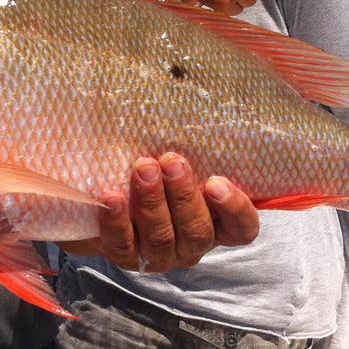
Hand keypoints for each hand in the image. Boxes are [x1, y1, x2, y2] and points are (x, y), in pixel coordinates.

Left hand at [60, 153, 259, 271]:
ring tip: (142, 168)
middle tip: (171, 161)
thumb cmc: (156, 168)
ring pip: (162, 238)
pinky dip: (118, 221)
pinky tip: (112, 197)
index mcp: (215, 222)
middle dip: (183, 195)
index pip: (242, 228)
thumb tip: (192, 91)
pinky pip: (123, 244)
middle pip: (197, 231)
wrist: (106, 196)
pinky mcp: (125, 257)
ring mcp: (160, 255)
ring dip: (152, 202)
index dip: (235, 209)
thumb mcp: (177, 158)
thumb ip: (193, 142)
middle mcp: (191, 243)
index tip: (216, 181)